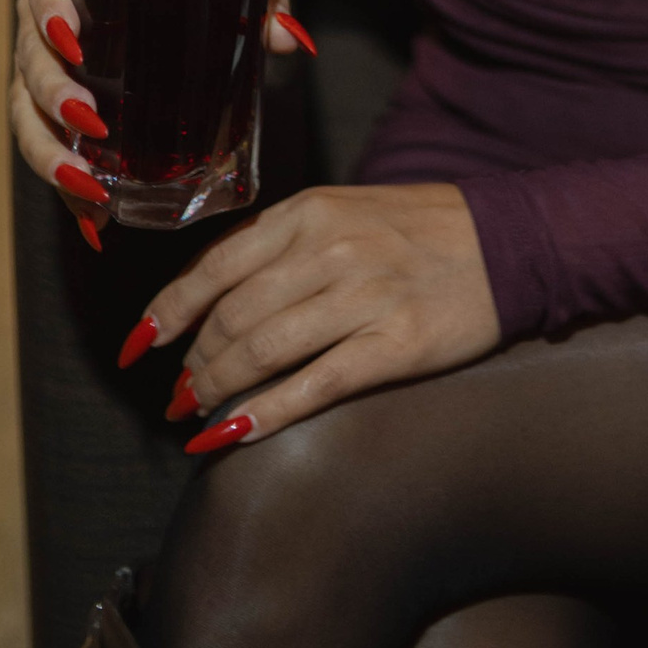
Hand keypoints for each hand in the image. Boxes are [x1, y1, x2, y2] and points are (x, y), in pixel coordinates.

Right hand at [8, 0, 311, 249]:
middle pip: (30, 59)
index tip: (72, 40)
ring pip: (26, 113)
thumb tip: (291, 39)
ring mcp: (47, 72)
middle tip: (90, 121)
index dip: (48, 12)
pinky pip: (50, 150)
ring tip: (84, 185)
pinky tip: (93, 220)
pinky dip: (68, 188)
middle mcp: (48, 24)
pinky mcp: (58, 116)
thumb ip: (258, 3)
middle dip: (51, 95)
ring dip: (49, 152)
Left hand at [130, 180, 501, 450]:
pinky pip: (312, 387)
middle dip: (193, 363)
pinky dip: (263, 415)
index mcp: (310, 212)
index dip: (167, 311)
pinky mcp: (395, 345)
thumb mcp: (344, 212)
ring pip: (261, 353)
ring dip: (215, 391)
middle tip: (178, 392)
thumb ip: (281, 245)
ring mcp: (363, 298)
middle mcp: (330, 250)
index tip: (139, 345)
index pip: (215, 266)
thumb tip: (212, 297)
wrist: (508, 242)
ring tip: (197, 415)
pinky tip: (232, 435)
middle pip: (231, 316)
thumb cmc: (418, 230)